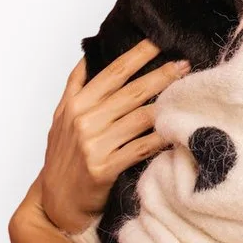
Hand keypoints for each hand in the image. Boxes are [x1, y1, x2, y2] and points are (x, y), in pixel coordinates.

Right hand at [37, 40, 190, 234]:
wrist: (56, 201)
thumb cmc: (62, 158)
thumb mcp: (61, 118)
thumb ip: (75, 87)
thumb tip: (89, 56)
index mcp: (75, 104)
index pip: (111, 72)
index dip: (137, 55)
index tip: (158, 41)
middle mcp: (84, 121)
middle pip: (130, 92)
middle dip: (160, 75)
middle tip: (184, 63)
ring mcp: (94, 145)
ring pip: (138, 117)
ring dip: (165, 103)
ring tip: (186, 92)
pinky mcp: (104, 169)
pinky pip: (140, 148)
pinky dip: (159, 139)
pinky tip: (176, 131)